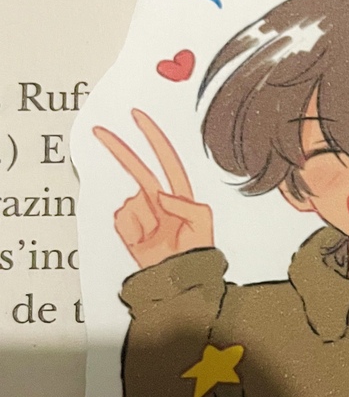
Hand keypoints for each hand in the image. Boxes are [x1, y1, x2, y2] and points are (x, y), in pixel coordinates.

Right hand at [93, 110, 213, 269]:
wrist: (178, 279)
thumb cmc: (196, 251)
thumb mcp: (202, 224)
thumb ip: (186, 204)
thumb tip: (159, 196)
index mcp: (178, 193)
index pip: (165, 158)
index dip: (152, 137)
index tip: (137, 116)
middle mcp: (158, 199)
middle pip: (136, 168)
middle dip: (119, 149)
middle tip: (99, 131)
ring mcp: (141, 213)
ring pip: (131, 202)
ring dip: (143, 220)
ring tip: (157, 237)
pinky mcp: (127, 227)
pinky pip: (121, 218)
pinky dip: (130, 230)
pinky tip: (143, 241)